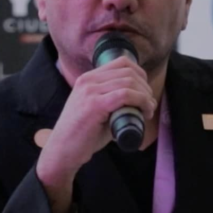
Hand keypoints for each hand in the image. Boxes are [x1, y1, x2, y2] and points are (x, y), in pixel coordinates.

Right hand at [36, 56, 155, 212]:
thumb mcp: (96, 109)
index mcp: (87, 78)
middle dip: (145, 87)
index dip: (140, 74)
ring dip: (146, 96)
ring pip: (129, 83)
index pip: (122, 62)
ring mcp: (90, 91)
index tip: (145, 91)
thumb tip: (138, 99)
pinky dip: (141, 102)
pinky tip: (145, 112)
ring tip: (148, 110)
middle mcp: (88, 81)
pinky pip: (125, 95)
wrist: (63, 150)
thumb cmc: (82, 135)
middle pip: (128, 72)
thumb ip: (111, 100)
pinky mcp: (94, 105)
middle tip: (149, 104)